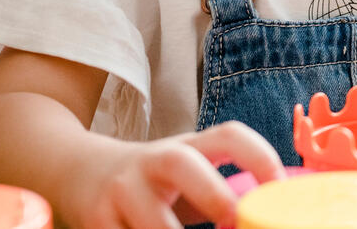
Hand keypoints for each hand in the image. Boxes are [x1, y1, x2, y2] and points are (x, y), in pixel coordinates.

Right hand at [61, 121, 284, 228]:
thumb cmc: (153, 182)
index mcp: (186, 148)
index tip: (279, 187)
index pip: (228, 135)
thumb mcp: (187, 173)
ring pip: (151, 220)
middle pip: (182, 164)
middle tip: (233, 218)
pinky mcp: (94, 219)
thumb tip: (272, 214)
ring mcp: (120, 190)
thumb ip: (222, 189)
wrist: (76, 171)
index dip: (258, 156)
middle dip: (212, 193)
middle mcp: (151, 161)